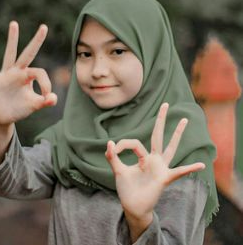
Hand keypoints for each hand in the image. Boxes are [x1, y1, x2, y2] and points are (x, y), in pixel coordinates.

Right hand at [0, 21, 56, 124]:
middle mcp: (17, 71)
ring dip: (13, 39)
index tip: (47, 96)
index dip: (46, 83)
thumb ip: (44, 101)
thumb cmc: (18, 108)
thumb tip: (53, 99)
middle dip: (37, 41)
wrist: (2, 117)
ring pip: (10, 54)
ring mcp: (5, 74)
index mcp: (28, 76)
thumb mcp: (33, 105)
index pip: (40, 72)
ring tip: (15, 24)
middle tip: (45, 27)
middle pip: (28, 53)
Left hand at [105, 103, 204, 220]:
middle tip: (166, 104)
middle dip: (161, 120)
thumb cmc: (127, 189)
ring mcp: (160, 167)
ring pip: (170, 147)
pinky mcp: (164, 178)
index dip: (123, 145)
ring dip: (177, 133)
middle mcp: (154, 159)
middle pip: (158, 135)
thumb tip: (109, 142)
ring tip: (184, 119)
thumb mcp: (118, 170)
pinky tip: (200, 165)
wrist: (132, 206)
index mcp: (143, 157)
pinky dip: (189, 169)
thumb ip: (113, 157)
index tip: (114, 151)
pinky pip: (179, 172)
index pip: (135, 143)